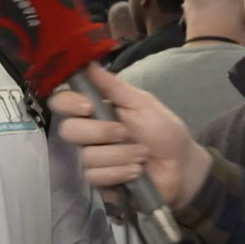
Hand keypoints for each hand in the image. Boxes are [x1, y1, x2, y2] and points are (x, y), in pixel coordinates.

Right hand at [49, 63, 212, 209]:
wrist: (180, 165)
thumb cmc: (163, 130)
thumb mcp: (142, 103)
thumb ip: (114, 86)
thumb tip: (89, 63)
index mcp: (97, 108)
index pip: (63, 102)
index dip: (68, 103)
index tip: (88, 107)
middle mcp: (89, 132)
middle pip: (68, 130)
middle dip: (100, 133)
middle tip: (125, 133)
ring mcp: (92, 157)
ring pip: (86, 156)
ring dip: (120, 155)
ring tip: (142, 155)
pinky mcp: (99, 181)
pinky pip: (95, 176)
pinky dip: (119, 172)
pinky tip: (136, 171)